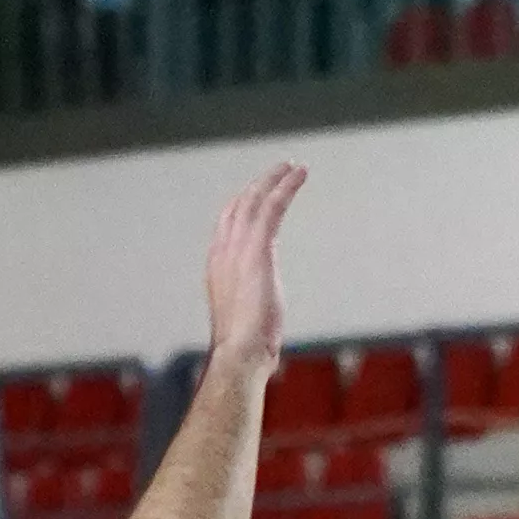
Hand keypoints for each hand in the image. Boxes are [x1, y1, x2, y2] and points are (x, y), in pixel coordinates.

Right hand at [201, 160, 305, 369]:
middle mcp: (223, 250)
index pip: (228, 225)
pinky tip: (300, 174)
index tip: (258, 196)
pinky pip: (273, 206)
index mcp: (218, 266)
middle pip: (239, 205)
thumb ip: (250, 306)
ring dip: (275, 179)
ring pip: (256, 199)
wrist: (239, 351)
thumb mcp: (244, 319)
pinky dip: (286, 186)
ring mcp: (238, 247)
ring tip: (294, 167)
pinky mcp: (258, 248)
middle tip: (278, 172)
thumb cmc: (244, 348)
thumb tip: (258, 323)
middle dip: (258, 186)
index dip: (242, 206)